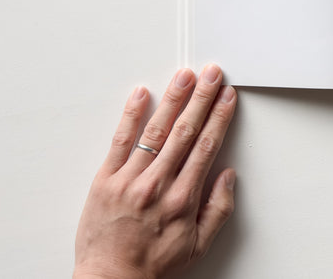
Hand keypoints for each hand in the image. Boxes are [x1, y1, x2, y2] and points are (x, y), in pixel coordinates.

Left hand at [74, 65, 237, 278]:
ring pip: (155, 131)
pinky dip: (130, 115)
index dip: (219, 118)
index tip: (227, 97)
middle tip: (212, 74)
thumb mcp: (199, 247)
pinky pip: (119, 141)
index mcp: (182, 200)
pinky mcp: (104, 180)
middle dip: (201, 98)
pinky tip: (140, 94)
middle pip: (184, 131)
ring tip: (185, 76)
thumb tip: (228, 175)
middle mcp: (157, 185)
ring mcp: (129, 180)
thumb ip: (218, 209)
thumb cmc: (154, 267)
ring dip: (172, 99)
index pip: (205, 147)